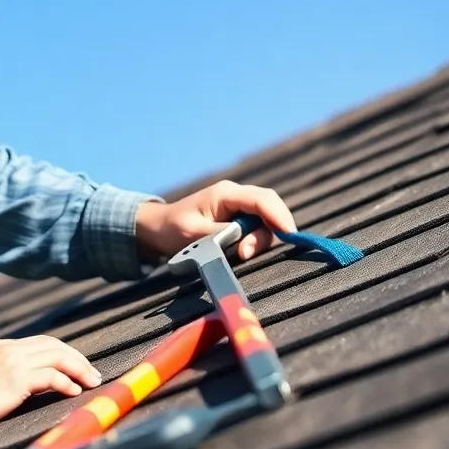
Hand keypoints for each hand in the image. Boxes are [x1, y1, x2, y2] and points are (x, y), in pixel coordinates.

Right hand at [0, 336, 101, 438]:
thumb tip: (8, 385)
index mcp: (0, 347)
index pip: (40, 343)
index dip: (61, 353)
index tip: (75, 366)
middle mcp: (9, 349)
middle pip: (54, 346)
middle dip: (77, 358)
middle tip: (92, 373)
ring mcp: (13, 361)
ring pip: (57, 357)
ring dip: (79, 369)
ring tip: (92, 381)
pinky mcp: (17, 379)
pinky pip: (51, 376)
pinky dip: (66, 382)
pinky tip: (74, 391)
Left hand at [135, 180, 296, 261]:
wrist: (159, 229)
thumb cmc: (172, 228)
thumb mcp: (193, 233)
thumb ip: (221, 236)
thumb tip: (245, 241)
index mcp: (225, 194)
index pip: (262, 200)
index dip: (279, 215)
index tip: (289, 234)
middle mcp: (236, 197)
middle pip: (269, 209)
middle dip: (269, 231)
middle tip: (248, 253)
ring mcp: (239, 207)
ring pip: (265, 221)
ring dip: (259, 240)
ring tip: (239, 254)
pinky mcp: (238, 219)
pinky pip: (257, 227)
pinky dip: (255, 241)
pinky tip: (242, 251)